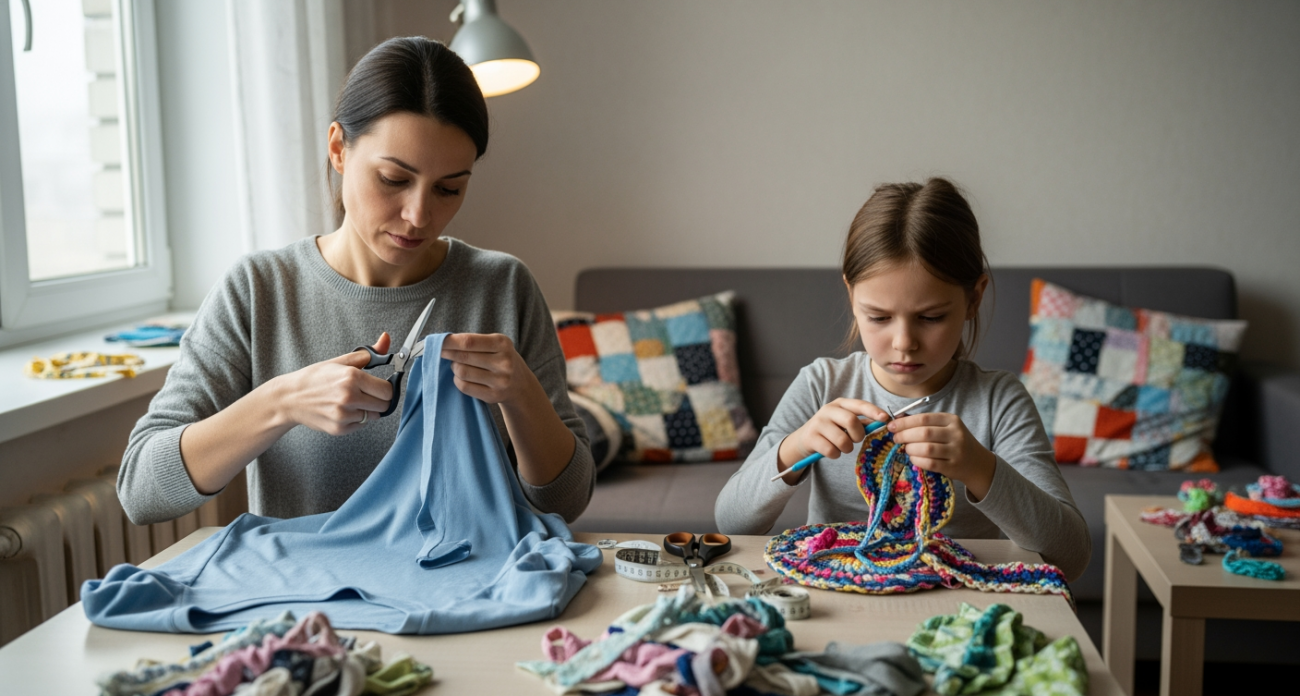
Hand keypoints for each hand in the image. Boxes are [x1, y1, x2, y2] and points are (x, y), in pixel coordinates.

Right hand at [271, 333, 394, 434]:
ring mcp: (343, 415)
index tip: (380, 387)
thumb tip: (386, 338)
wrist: (290, 398)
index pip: (388, 390)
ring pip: (373, 416)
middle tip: (366, 394)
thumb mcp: (341, 362)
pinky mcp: (339, 429)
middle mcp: (349, 396)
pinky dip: (356, 419)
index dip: (386, 388)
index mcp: (352, 377)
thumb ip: (368, 353)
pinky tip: (343, 410)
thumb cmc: (315, 378)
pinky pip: (360, 425)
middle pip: (384, 405)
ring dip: (367, 410)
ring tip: (350, 401)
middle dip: (379, 400)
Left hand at [440, 333, 534, 404]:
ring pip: (462, 372)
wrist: (520, 384)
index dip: (449, 342)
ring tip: (457, 365)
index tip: (437, 341)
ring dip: (454, 367)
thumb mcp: (495, 344)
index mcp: (502, 343)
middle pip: (463, 357)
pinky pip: (465, 387)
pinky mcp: (493, 396)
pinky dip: (458, 380)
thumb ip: (473, 341)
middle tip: (441, 352)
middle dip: (447, 353)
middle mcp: (504, 362)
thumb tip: (442, 343)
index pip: (469, 342)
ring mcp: (500, 381)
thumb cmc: (501, 359)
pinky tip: (462, 377)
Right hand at [778, 399, 889, 475]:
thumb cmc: (831, 430)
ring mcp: (818, 423)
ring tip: (842, 447)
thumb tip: (883, 422)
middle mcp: (828, 410)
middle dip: (858, 435)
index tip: (885, 418)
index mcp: (840, 403)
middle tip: (855, 440)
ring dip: (847, 448)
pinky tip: (831, 451)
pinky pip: (831, 450)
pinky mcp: (811, 437)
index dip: (873, 411)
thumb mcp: (844, 422)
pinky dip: (835, 454)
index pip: (859, 404)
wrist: (804, 438)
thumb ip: (862, 422)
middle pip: (851, 421)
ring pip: (842, 440)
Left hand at [887, 412, 996, 499]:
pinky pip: (930, 463)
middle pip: (924, 433)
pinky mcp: (953, 467)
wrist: (976, 462)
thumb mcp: (944, 427)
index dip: (904, 422)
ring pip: (926, 449)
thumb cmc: (954, 442)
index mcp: (951, 420)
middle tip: (896, 438)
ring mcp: (956, 451)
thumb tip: (897, 419)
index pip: (924, 419)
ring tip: (906, 449)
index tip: (891, 426)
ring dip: (911, 449)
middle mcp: (956, 434)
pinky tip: (913, 458)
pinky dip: (917, 461)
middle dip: (905, 435)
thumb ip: (923, 423)